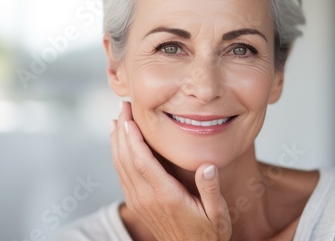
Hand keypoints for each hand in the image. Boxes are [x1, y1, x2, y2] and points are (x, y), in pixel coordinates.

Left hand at [110, 102, 231, 240]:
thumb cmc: (207, 234)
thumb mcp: (217, 214)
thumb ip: (211, 189)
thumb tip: (208, 165)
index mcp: (166, 196)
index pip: (143, 163)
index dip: (133, 139)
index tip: (129, 118)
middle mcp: (147, 198)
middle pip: (127, 159)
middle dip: (122, 130)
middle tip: (123, 106)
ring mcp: (140, 201)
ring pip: (121, 166)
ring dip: (117, 140)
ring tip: (118, 117)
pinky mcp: (138, 203)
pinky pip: (123, 174)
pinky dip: (118, 155)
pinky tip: (119, 142)